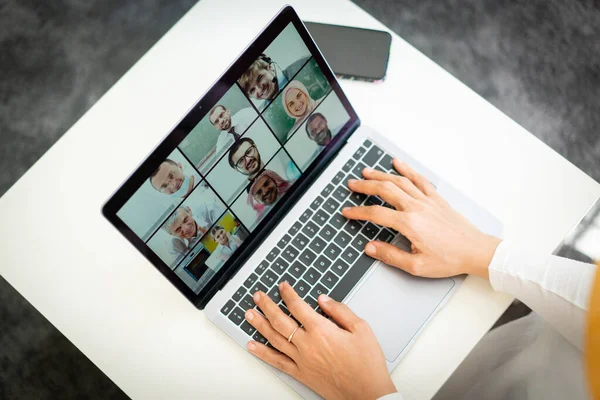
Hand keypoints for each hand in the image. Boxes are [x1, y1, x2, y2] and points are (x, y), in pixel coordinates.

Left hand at [245, 282, 396, 399]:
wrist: (367, 394)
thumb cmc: (367, 364)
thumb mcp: (361, 329)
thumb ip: (340, 311)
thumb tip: (323, 299)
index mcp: (322, 330)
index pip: (298, 306)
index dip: (288, 294)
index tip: (282, 286)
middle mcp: (307, 344)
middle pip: (280, 320)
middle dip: (267, 305)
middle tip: (258, 295)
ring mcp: (301, 360)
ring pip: (274, 339)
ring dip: (259, 324)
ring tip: (249, 314)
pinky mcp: (301, 374)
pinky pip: (276, 362)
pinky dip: (262, 353)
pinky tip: (252, 345)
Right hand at [342, 160, 500, 278]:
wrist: (476, 251)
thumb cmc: (450, 259)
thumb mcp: (417, 266)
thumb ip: (391, 255)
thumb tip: (370, 248)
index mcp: (409, 224)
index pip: (376, 214)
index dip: (358, 212)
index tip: (347, 212)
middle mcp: (416, 207)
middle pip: (385, 190)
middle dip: (365, 186)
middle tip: (352, 184)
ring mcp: (427, 201)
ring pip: (400, 181)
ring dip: (381, 175)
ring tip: (367, 172)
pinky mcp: (437, 199)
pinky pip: (419, 179)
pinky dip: (407, 170)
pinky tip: (398, 164)